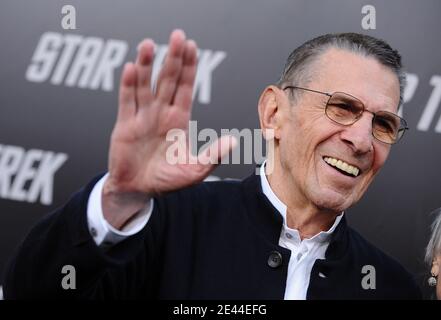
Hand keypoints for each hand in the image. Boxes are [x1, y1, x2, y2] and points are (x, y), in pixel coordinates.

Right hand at [103, 30, 235, 227]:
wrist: (138, 190)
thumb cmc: (167, 179)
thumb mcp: (194, 170)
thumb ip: (212, 156)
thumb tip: (233, 141)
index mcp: (178, 119)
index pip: (185, 87)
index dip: (189, 68)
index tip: (192, 47)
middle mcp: (160, 113)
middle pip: (168, 80)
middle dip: (173, 58)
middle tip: (178, 36)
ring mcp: (142, 117)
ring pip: (145, 85)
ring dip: (147, 65)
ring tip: (149, 45)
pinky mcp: (124, 125)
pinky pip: (126, 101)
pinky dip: (128, 85)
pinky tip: (131, 68)